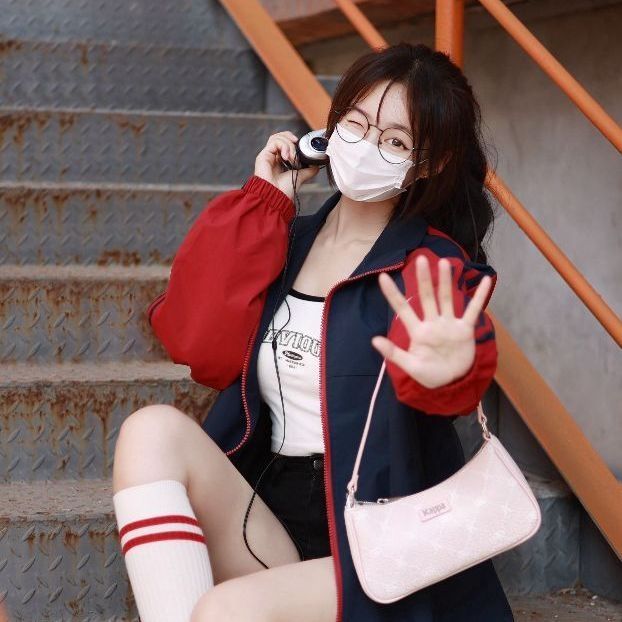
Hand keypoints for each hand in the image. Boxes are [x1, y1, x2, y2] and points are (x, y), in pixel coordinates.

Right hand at [254, 131, 319, 199]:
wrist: (277, 196)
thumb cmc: (284, 191)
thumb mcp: (300, 177)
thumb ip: (308, 170)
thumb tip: (316, 165)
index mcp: (279, 161)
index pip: (284, 143)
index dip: (292, 140)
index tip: (301, 146)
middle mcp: (272, 157)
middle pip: (279, 137)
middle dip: (290, 138)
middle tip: (297, 146)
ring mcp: (267, 156)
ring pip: (276, 137)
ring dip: (289, 144)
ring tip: (292, 156)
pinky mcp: (263, 155)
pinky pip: (274, 141)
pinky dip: (284, 146)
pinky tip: (287, 157)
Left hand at [371, 255, 493, 388]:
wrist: (452, 384)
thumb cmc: (429, 375)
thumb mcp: (411, 367)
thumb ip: (394, 354)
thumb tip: (374, 340)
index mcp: (418, 332)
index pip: (402, 309)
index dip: (393, 294)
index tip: (382, 277)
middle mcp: (432, 323)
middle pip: (427, 297)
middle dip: (424, 279)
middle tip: (420, 259)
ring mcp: (449, 324)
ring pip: (447, 299)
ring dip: (446, 282)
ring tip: (444, 263)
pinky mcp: (465, 330)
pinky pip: (473, 311)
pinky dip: (480, 296)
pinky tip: (485, 280)